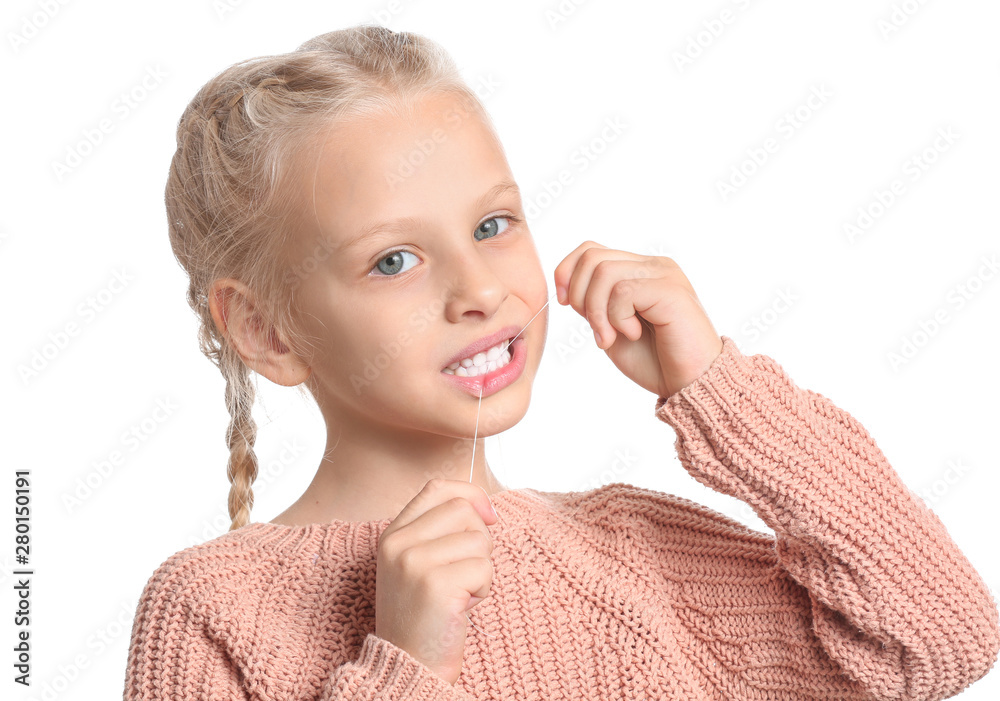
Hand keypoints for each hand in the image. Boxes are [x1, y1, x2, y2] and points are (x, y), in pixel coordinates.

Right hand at [374, 479, 496, 685]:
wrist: (409, 665)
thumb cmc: (424, 616)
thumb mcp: (420, 564)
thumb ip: (441, 531)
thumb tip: (486, 508)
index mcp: (393, 535)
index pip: (437, 488)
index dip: (470, 494)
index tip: (489, 516)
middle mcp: (398, 543)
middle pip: (463, 510)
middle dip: (479, 540)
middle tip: (465, 573)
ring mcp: (413, 562)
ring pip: (479, 539)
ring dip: (481, 568)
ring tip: (460, 593)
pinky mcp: (436, 584)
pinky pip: (484, 568)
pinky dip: (483, 589)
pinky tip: (462, 607)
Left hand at [553, 241, 723, 398]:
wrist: (689, 385)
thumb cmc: (655, 360)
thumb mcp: (611, 327)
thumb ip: (593, 303)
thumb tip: (565, 284)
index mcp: (639, 270)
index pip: (590, 250)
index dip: (567, 273)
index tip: (565, 304)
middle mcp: (653, 265)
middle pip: (592, 257)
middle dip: (580, 297)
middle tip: (597, 330)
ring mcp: (664, 274)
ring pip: (603, 272)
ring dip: (597, 312)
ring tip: (612, 337)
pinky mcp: (670, 289)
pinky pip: (622, 292)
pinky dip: (616, 318)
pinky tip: (633, 334)